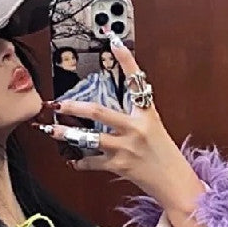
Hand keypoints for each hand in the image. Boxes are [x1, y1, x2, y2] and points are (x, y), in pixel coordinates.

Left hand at [33, 34, 202, 211]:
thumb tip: (111, 111)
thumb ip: (135, 116)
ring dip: (68, 136)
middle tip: (58, 105)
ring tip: (53, 132)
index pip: (137, 82)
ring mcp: (125, 148)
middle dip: (74, 108)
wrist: (174, 182)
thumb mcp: (154, 128)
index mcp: (146, 114)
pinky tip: (72, 160)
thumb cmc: (164, 155)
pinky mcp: (119, 166)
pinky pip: (92, 163)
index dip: (126, 61)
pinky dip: (80, 162)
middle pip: (99, 113)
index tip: (115, 44)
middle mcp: (135, 129)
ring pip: (90, 139)